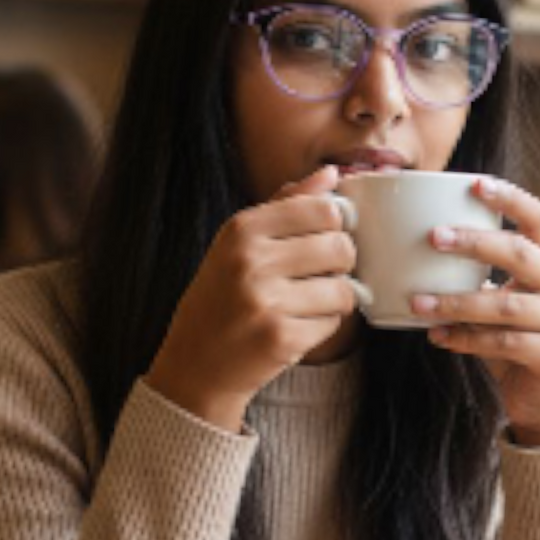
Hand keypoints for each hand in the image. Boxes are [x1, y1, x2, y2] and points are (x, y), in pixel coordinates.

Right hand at [147, 164, 357, 432]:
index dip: (336, 225)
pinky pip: (333, 323)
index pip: (323, 209)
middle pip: (340, 246)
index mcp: (241, 229)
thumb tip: (330, 173)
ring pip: (343, 288)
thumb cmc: (221, 297)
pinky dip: (324, 325)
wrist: (195, 366)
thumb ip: (286, 205)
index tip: (326, 237)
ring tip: (309, 301)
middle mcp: (251, 261)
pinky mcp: (281, 339)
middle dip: (340, 263)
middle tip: (321, 273)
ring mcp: (265, 302)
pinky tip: (298, 325)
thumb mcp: (239, 243)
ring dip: (336, 298)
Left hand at [411, 178, 539, 447]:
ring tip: (417, 302)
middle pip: (520, 253)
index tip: (473, 184)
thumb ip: (477, 276)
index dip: (508, 198)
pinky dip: (465, 339)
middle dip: (474, 243)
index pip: (537, 218)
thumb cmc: (514, 339)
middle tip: (432, 238)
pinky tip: (437, 336)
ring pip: (506, 305)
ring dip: (457, 302)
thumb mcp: (501, 300)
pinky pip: (503, 343)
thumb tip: (413, 248)